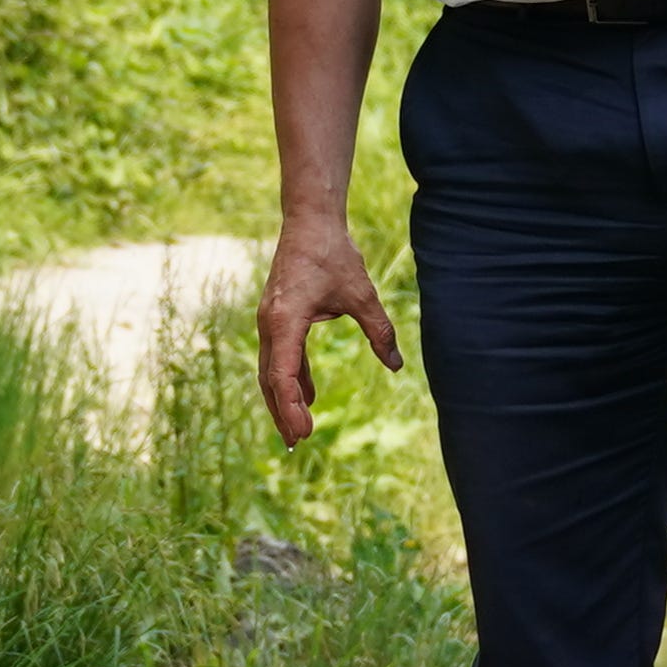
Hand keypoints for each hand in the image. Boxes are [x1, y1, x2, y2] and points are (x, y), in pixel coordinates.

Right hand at [255, 218, 403, 441]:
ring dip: (284, 399)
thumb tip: (396, 365)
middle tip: (296, 444)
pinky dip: (291, 377)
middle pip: (270, 381)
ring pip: (271, 370)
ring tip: (299, 429)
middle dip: (282, 414)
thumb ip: (379, 331)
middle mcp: (269, 324)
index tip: (303, 433)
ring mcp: (270, 321)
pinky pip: (280, 355)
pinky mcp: (277, 317)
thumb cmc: (333, 255)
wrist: (310, 222)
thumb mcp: (362, 295)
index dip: (290, 408)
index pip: (281, 376)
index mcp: (284, 322)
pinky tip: (307, 394)